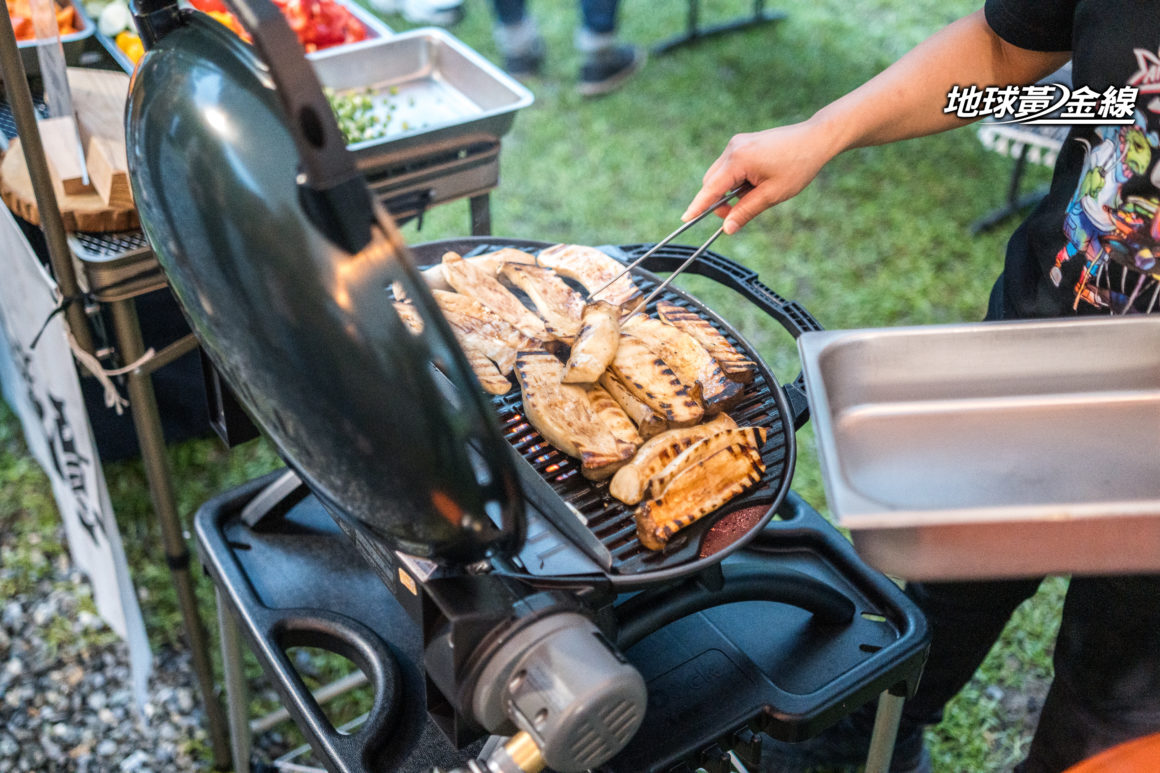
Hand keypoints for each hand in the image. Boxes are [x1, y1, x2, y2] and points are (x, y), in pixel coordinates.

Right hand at [683, 121, 837, 233]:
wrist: (815, 138)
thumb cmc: (798, 165)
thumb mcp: (772, 194)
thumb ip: (746, 211)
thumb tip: (727, 228)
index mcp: (739, 159)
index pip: (711, 188)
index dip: (698, 206)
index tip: (685, 219)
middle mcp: (733, 148)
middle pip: (712, 182)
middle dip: (719, 201)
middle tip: (738, 214)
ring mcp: (737, 143)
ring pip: (720, 175)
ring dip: (729, 190)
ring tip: (756, 192)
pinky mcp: (743, 143)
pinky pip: (729, 166)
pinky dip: (736, 180)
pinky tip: (756, 181)